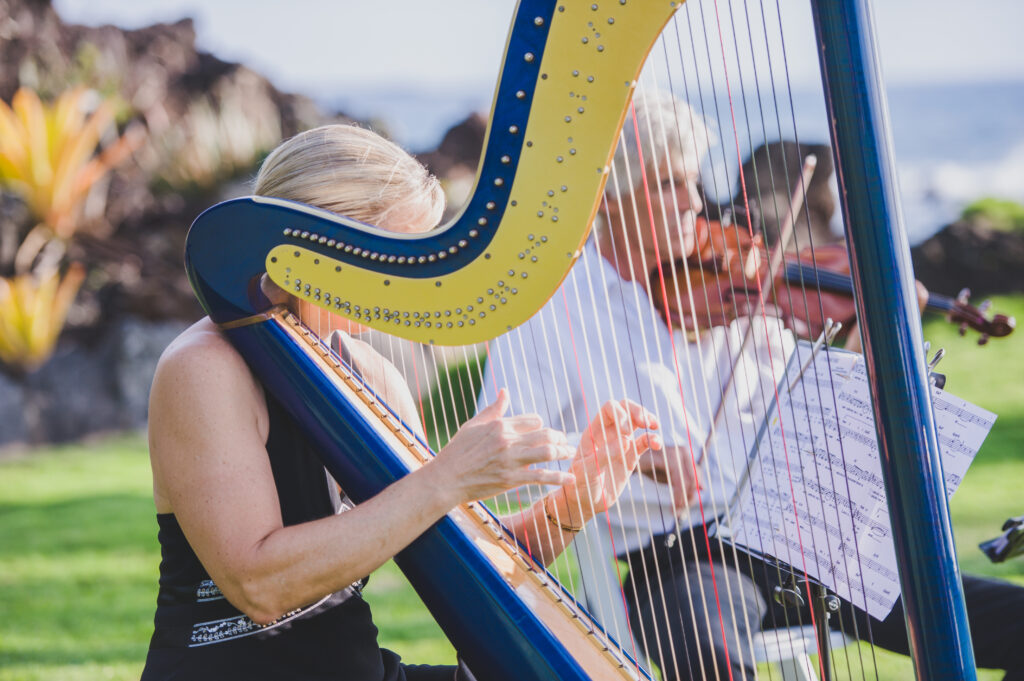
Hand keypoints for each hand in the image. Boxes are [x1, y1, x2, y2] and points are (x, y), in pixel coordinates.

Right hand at [431, 389, 574, 505]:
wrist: (445, 479)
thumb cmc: (457, 451)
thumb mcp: (473, 425)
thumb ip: (493, 409)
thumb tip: (505, 391)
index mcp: (500, 425)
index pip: (533, 420)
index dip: (542, 426)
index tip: (545, 433)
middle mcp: (508, 440)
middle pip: (546, 434)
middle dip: (560, 438)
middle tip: (566, 443)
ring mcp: (510, 461)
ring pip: (547, 452)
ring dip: (563, 452)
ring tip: (570, 454)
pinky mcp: (511, 480)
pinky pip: (541, 476)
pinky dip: (559, 477)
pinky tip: (571, 478)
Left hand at [554, 400, 661, 523]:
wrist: (584, 502)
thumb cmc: (579, 484)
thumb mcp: (586, 471)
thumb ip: (604, 456)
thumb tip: (626, 441)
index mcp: (594, 431)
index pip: (609, 409)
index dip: (620, 414)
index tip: (626, 431)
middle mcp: (608, 433)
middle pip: (625, 409)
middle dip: (637, 411)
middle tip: (646, 423)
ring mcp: (620, 443)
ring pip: (636, 422)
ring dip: (647, 419)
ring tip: (654, 427)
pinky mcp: (630, 457)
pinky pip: (643, 442)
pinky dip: (652, 440)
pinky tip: (657, 444)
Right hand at [637, 446, 700, 510]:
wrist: (628, 460)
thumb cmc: (649, 468)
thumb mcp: (669, 475)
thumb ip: (684, 480)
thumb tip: (703, 488)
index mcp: (686, 454)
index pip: (697, 477)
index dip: (693, 494)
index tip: (683, 507)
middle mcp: (684, 451)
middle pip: (694, 481)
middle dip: (689, 499)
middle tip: (678, 512)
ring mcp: (676, 453)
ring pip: (688, 482)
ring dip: (683, 500)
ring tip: (675, 511)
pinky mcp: (668, 458)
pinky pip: (679, 481)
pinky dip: (678, 495)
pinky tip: (673, 505)